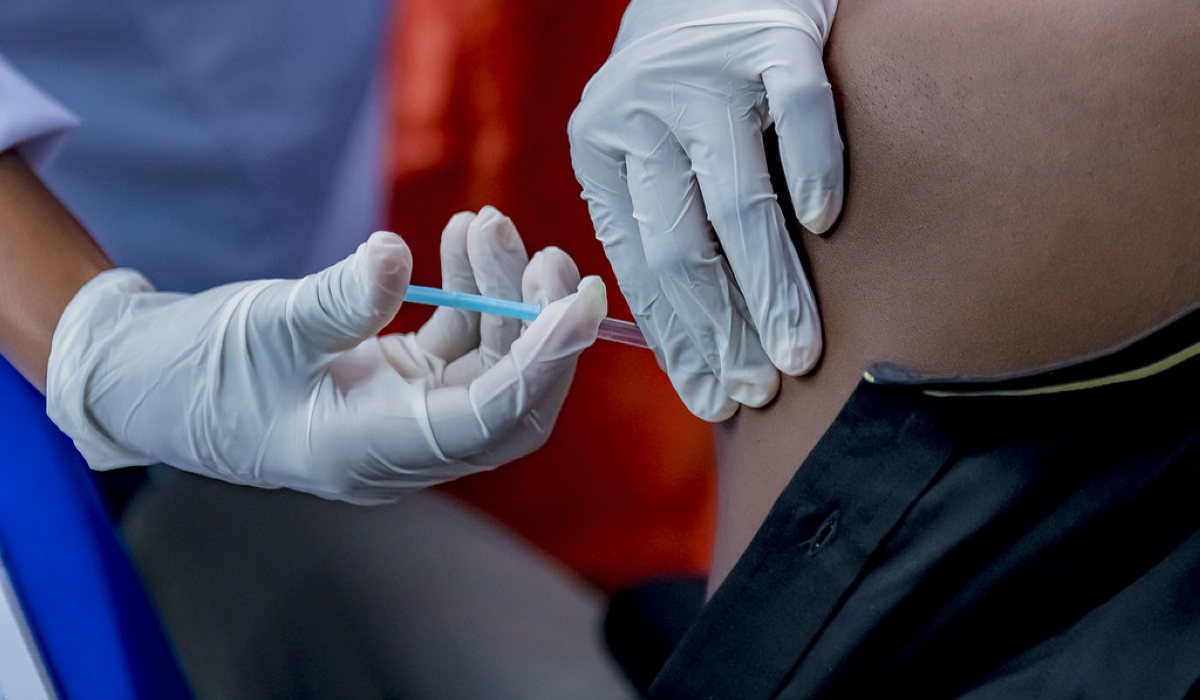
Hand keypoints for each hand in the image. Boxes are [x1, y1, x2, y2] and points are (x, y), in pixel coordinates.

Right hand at [46, 207, 605, 503]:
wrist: (155, 381)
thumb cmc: (200, 368)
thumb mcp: (266, 325)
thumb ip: (341, 297)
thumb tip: (399, 257)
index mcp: (373, 452)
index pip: (485, 420)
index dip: (541, 367)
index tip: (578, 307)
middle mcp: (402, 445)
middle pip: (507, 399)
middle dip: (538, 330)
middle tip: (547, 259)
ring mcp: (405, 413)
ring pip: (487, 364)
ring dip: (500, 296)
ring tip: (486, 225)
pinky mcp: (398, 381)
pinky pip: (458, 344)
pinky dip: (469, 295)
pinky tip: (461, 240)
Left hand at [569, 0, 842, 420]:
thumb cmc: (689, 85)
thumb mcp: (646, 147)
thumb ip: (656, 222)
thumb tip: (692, 342)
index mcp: (601, 151)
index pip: (639, 268)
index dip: (677, 340)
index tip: (710, 398)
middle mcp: (638, 113)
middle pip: (681, 245)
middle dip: (722, 331)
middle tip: (759, 389)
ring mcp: (703, 76)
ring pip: (735, 199)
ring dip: (769, 285)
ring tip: (796, 351)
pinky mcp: (770, 37)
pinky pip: (799, 113)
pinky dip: (813, 169)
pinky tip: (823, 224)